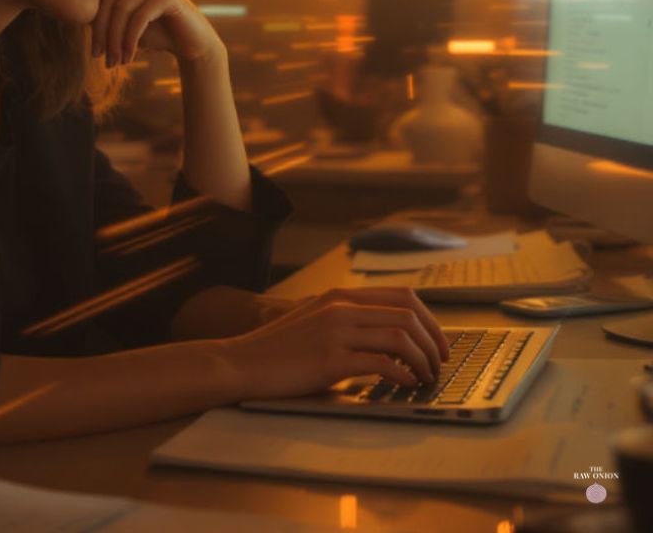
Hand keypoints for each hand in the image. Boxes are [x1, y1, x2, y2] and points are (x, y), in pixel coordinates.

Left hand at [90, 0, 223, 66]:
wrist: (187, 42)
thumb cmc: (149, 31)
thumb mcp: (118, 20)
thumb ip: (98, 12)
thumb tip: (68, 10)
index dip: (94, 25)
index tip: (95, 52)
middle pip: (108, 0)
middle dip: (103, 34)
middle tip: (102, 59)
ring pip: (122, 10)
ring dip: (116, 41)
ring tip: (115, 62)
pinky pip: (139, 17)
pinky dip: (130, 41)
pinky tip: (129, 58)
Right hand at [221, 287, 450, 400]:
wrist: (240, 362)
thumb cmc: (277, 348)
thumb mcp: (313, 320)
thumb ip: (345, 318)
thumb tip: (388, 334)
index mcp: (339, 296)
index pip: (403, 295)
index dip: (430, 320)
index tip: (437, 343)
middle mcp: (340, 307)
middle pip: (408, 315)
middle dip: (434, 341)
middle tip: (439, 363)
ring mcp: (335, 332)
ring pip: (400, 337)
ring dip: (423, 360)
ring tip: (425, 377)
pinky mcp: (330, 360)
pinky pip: (382, 363)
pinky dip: (402, 375)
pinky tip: (404, 384)